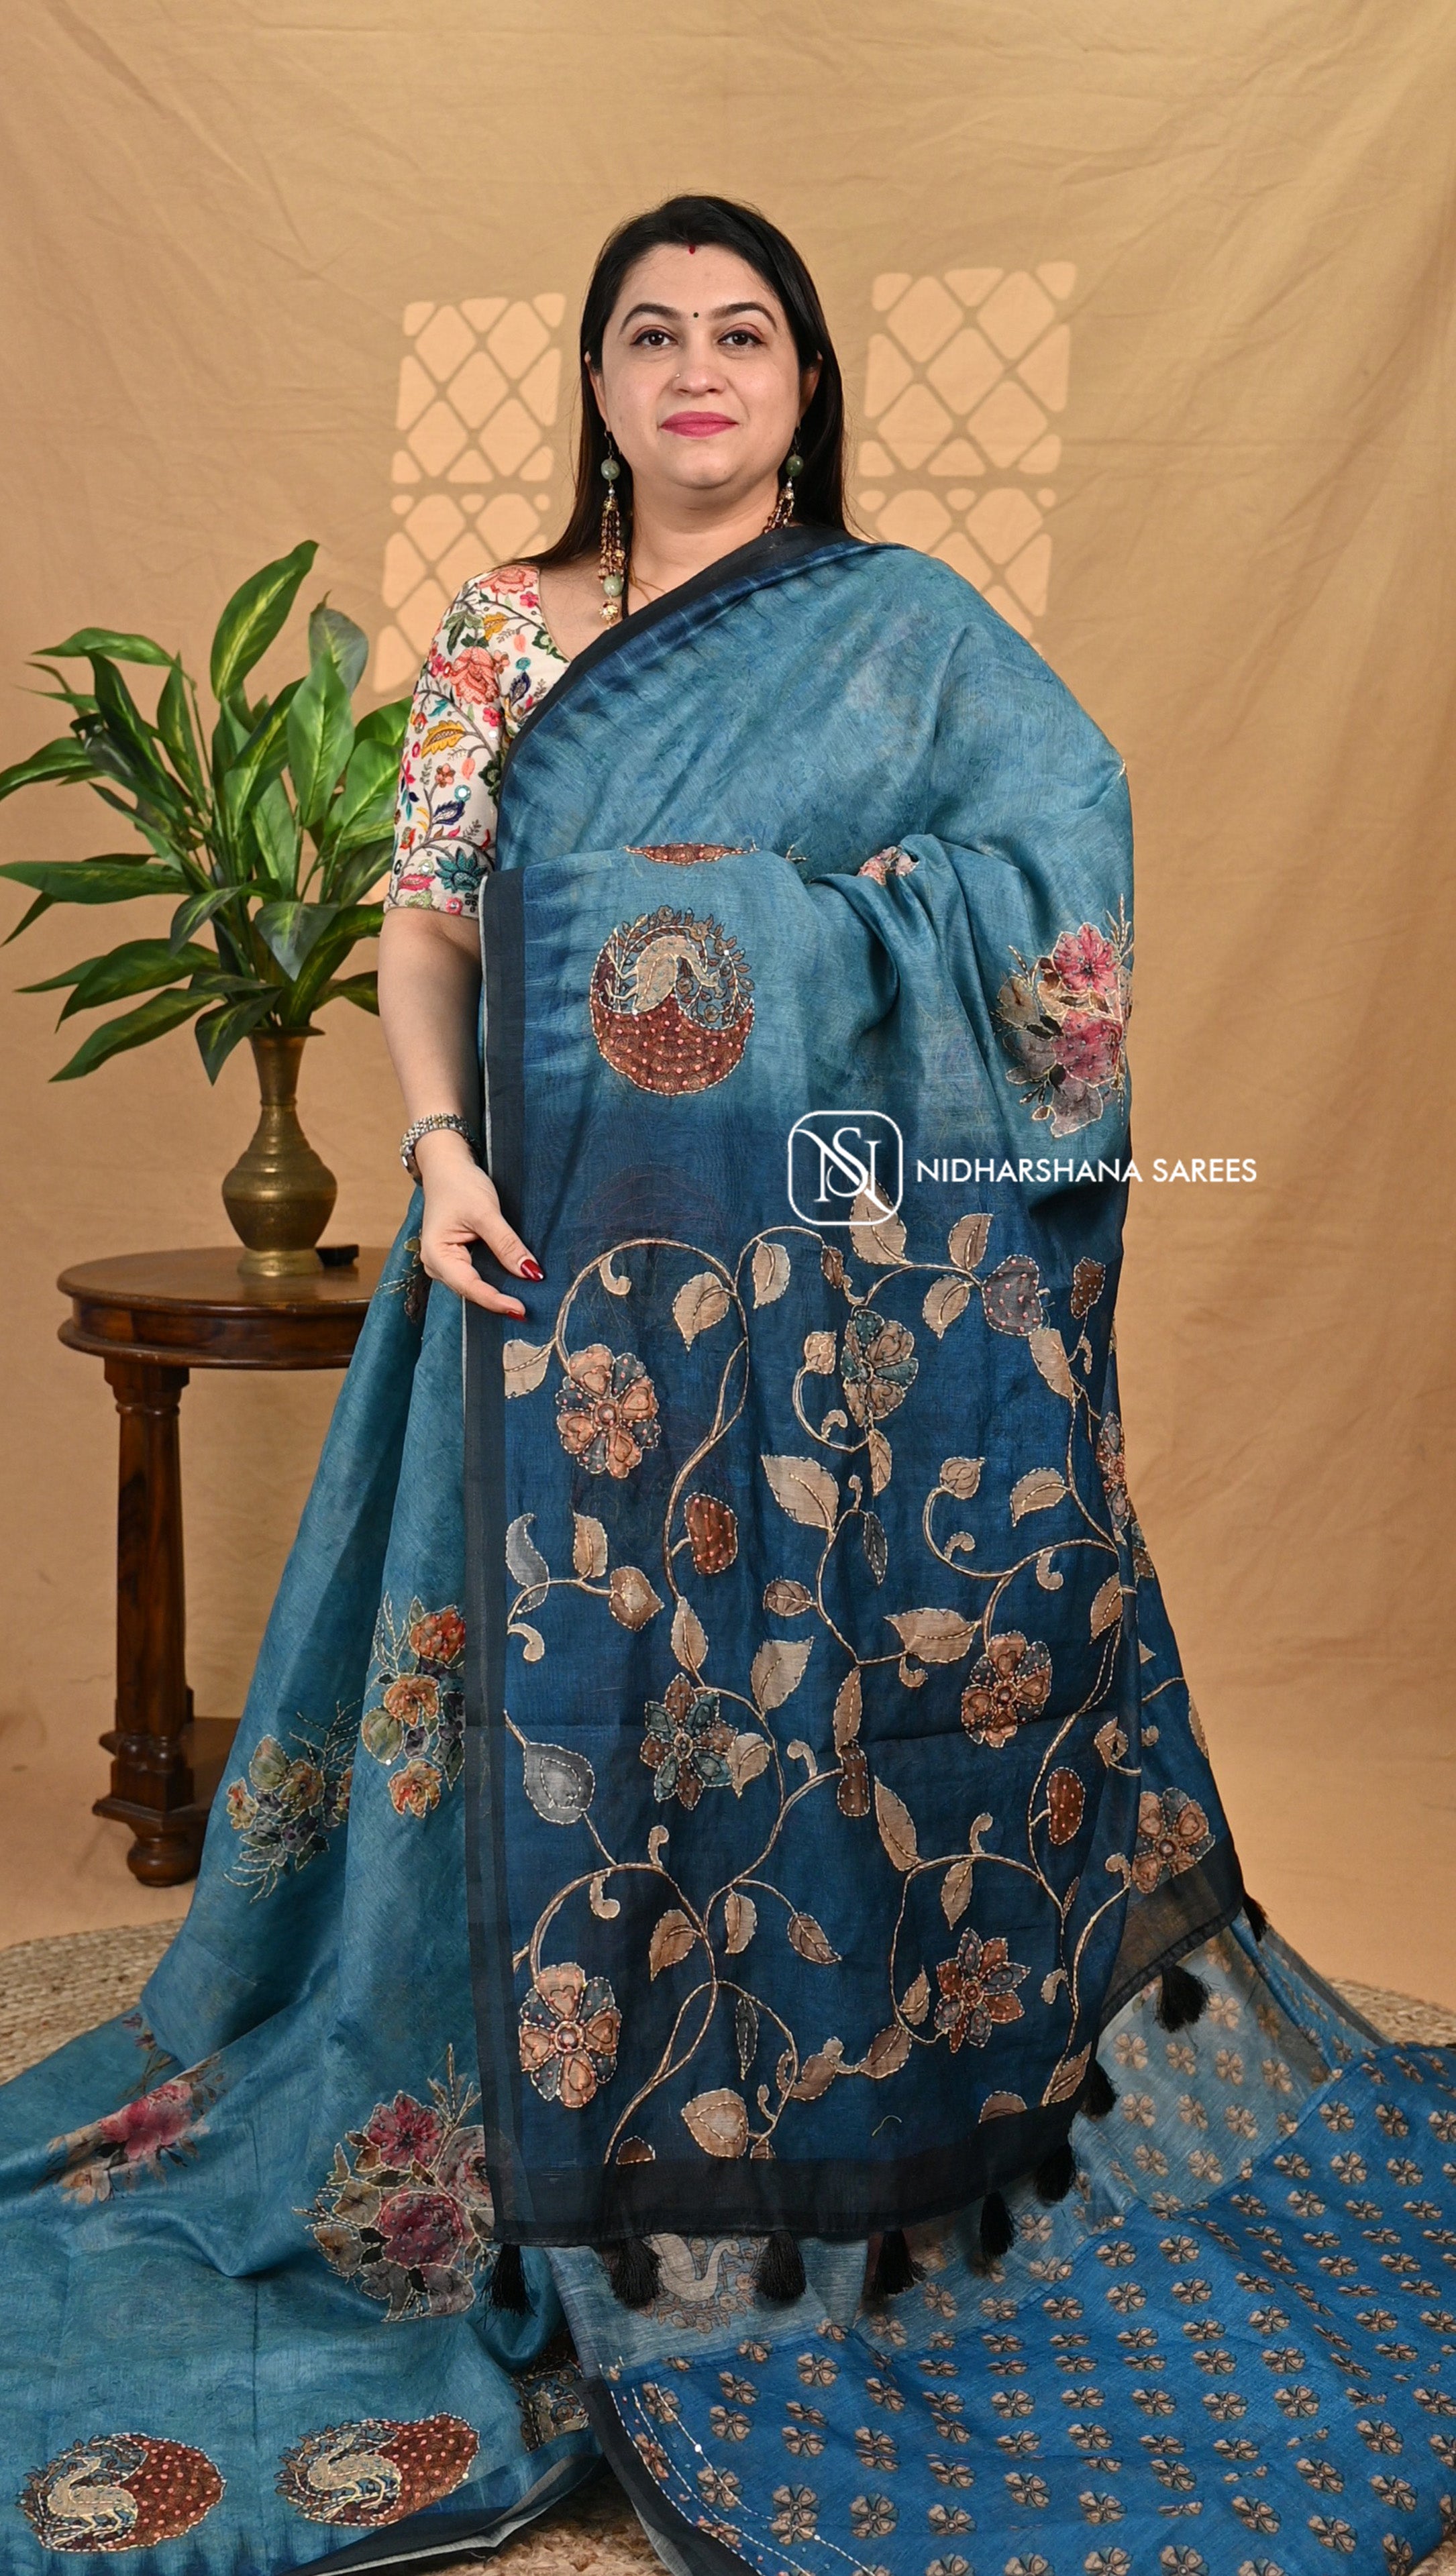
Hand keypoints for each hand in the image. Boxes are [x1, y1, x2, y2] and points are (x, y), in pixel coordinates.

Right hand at [415, 1130, 540, 1316]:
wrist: (447, 1166)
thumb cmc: (461, 1184)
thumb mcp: (485, 1212)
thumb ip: (506, 1244)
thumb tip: (530, 1273)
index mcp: (436, 1254)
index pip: (469, 1286)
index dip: (496, 1300)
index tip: (521, 1310)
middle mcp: (437, 1265)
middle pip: (471, 1291)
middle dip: (498, 1300)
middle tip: (530, 1311)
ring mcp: (446, 1264)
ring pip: (474, 1287)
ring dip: (498, 1293)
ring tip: (526, 1302)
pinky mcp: (457, 1259)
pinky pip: (477, 1276)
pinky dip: (495, 1281)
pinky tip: (515, 1286)